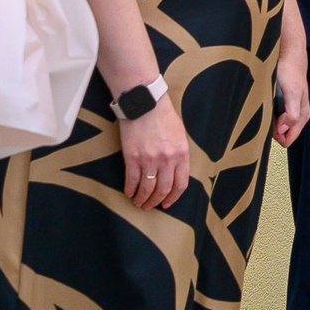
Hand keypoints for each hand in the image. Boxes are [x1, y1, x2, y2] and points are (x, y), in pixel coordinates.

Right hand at [117, 93, 191, 208]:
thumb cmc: (163, 116)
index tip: (167, 203)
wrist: (145, 103)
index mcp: (182, 154)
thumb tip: (175, 172)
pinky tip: (128, 193)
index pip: (181, 184)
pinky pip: (131, 180)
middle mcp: (167, 159)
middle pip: (163, 189)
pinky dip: (130, 189)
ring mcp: (149, 159)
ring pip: (147, 188)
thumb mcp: (179, 135)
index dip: (173, 197)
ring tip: (138, 203)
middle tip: (150, 206)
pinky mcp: (132, 157)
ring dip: (142, 199)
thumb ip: (179, 154)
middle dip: (156, 202)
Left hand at [273, 39, 309, 147]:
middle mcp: (295, 115)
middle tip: (263, 114)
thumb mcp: (293, 94)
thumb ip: (292, 114)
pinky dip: (265, 115)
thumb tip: (283, 131)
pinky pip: (271, 117)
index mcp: (302, 115)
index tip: (268, 124)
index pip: (288, 139)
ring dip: (267, 122)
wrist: (287, 54)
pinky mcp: (279, 104)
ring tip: (263, 106)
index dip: (276, 135)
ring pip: (275, 126)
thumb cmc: (291, 73)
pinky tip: (262, 105)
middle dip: (270, 130)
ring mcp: (287, 110)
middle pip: (281, 135)